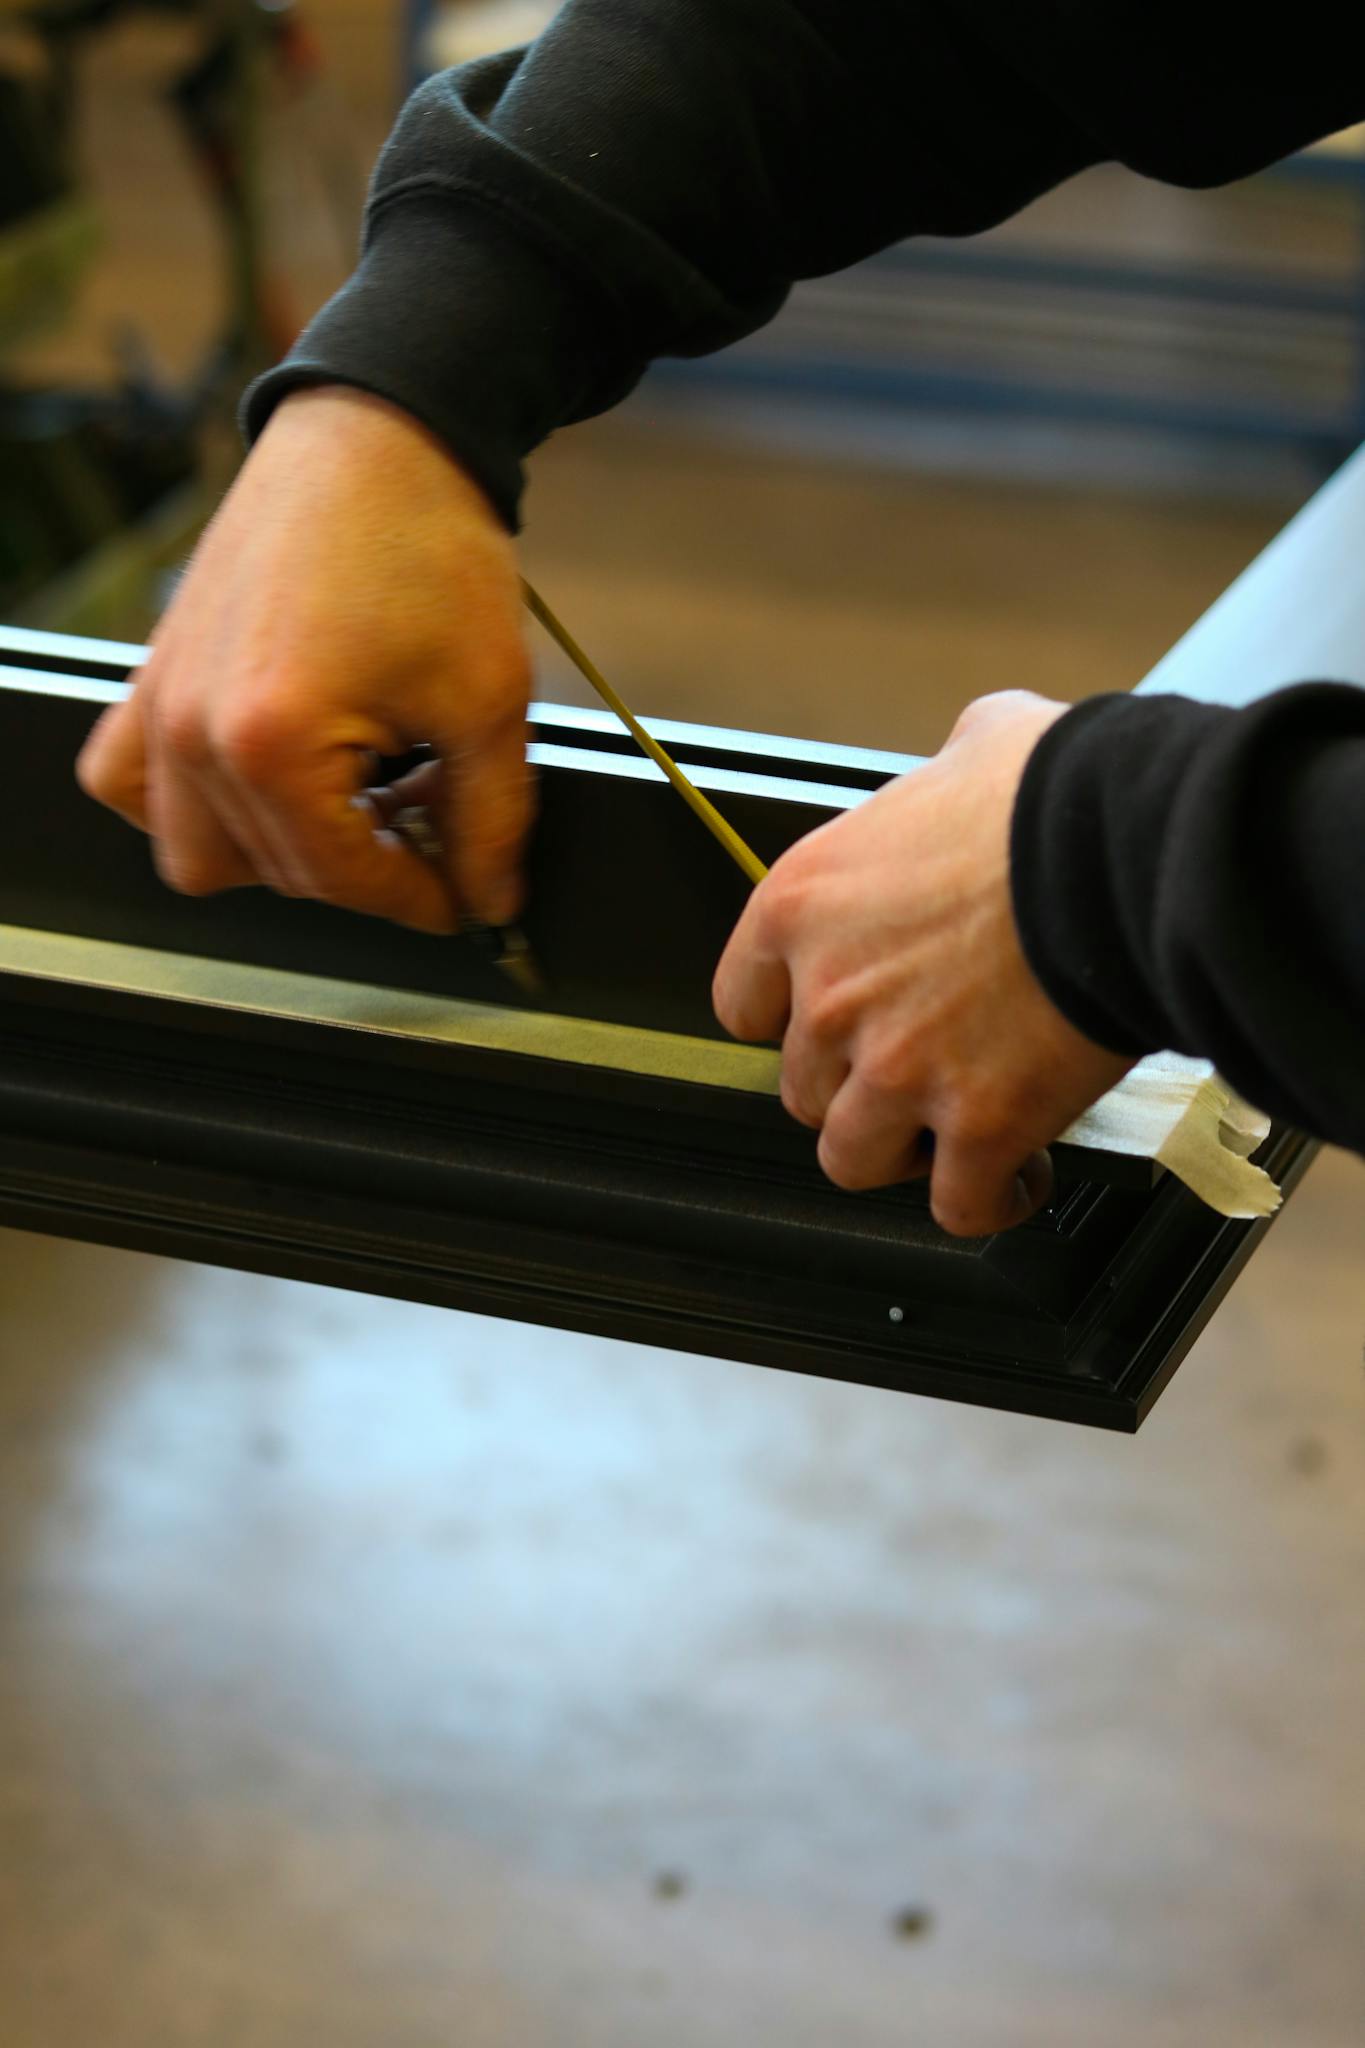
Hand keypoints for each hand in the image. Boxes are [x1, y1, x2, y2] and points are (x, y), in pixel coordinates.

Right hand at [77, 387, 531, 932]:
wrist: (380, 438)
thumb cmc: (428, 545)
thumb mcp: (487, 700)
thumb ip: (491, 821)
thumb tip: (490, 897)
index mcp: (269, 741)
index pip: (340, 879)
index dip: (417, 900)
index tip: (463, 898)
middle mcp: (193, 730)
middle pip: (277, 874)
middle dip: (365, 868)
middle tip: (431, 826)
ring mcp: (160, 703)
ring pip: (198, 851)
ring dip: (281, 850)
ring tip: (358, 803)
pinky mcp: (153, 675)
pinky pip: (134, 785)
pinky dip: (193, 805)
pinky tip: (269, 781)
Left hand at [713, 690, 1133, 1235]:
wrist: (1129, 852)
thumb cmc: (1055, 794)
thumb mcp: (973, 742)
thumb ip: (939, 774)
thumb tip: (968, 763)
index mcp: (803, 905)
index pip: (742, 1004)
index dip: (790, 1021)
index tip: (828, 1022)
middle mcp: (830, 997)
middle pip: (804, 1088)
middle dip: (856, 1086)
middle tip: (916, 1068)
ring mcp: (897, 1070)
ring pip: (854, 1159)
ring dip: (904, 1151)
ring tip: (953, 1131)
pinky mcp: (978, 1126)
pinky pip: (957, 1206)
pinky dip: (987, 1200)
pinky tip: (1016, 1177)